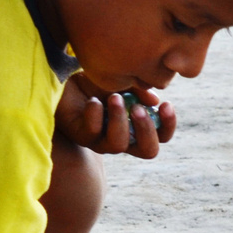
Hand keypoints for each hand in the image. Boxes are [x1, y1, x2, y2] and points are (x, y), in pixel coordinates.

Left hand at [54, 73, 176, 158]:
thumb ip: (140, 90)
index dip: (168, 125)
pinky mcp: (81, 137)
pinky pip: (93, 132)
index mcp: (136, 127)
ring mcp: (101, 142)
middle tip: (138, 108)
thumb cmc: (96, 84)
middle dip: (147, 130)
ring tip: (114, 97)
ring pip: (118, 145)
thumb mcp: (122, 82)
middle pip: (148, 151)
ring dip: (119, 120)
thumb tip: (155, 101)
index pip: (161, 136)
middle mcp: (122, 139)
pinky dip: (95, 114)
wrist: (64, 81)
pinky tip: (93, 100)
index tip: (166, 104)